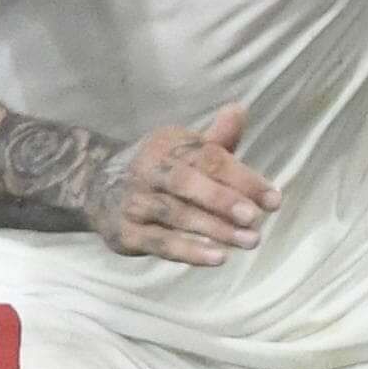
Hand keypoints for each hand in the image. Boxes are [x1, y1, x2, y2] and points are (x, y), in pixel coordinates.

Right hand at [89, 103, 281, 266]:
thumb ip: (216, 139)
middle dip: (222, 200)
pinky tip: (218, 257)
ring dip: (214, 229)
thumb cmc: (160, 169)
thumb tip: (239, 110)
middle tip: (255, 218)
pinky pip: (160, 243)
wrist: (95, 186)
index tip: (273, 199)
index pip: (208, 158)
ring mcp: (135, 202)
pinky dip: (189, 252)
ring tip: (249, 241)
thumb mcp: (184, 149)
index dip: (243, 178)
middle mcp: (149, 170)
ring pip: (177, 216)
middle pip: (187, 183)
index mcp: (169, 146)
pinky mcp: (127, 233)